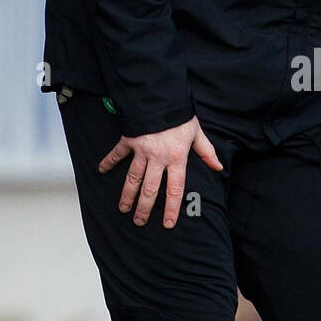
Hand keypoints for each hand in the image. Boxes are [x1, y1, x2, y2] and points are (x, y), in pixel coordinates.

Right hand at [98, 116, 222, 227]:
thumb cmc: (180, 115)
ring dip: (127, 195)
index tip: (167, 224)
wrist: (159, 96)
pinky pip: (117, 154)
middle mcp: (158, 158)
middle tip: (139, 222)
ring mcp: (141, 151)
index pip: (175, 189)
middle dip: (144, 208)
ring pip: (133, 178)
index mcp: (176, 158)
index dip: (171, 208)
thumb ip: (207, 151)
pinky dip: (108, 162)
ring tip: (123, 209)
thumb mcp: (196, 132)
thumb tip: (219, 167)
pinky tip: (101, 171)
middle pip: (150, 189)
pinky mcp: (129, 141)